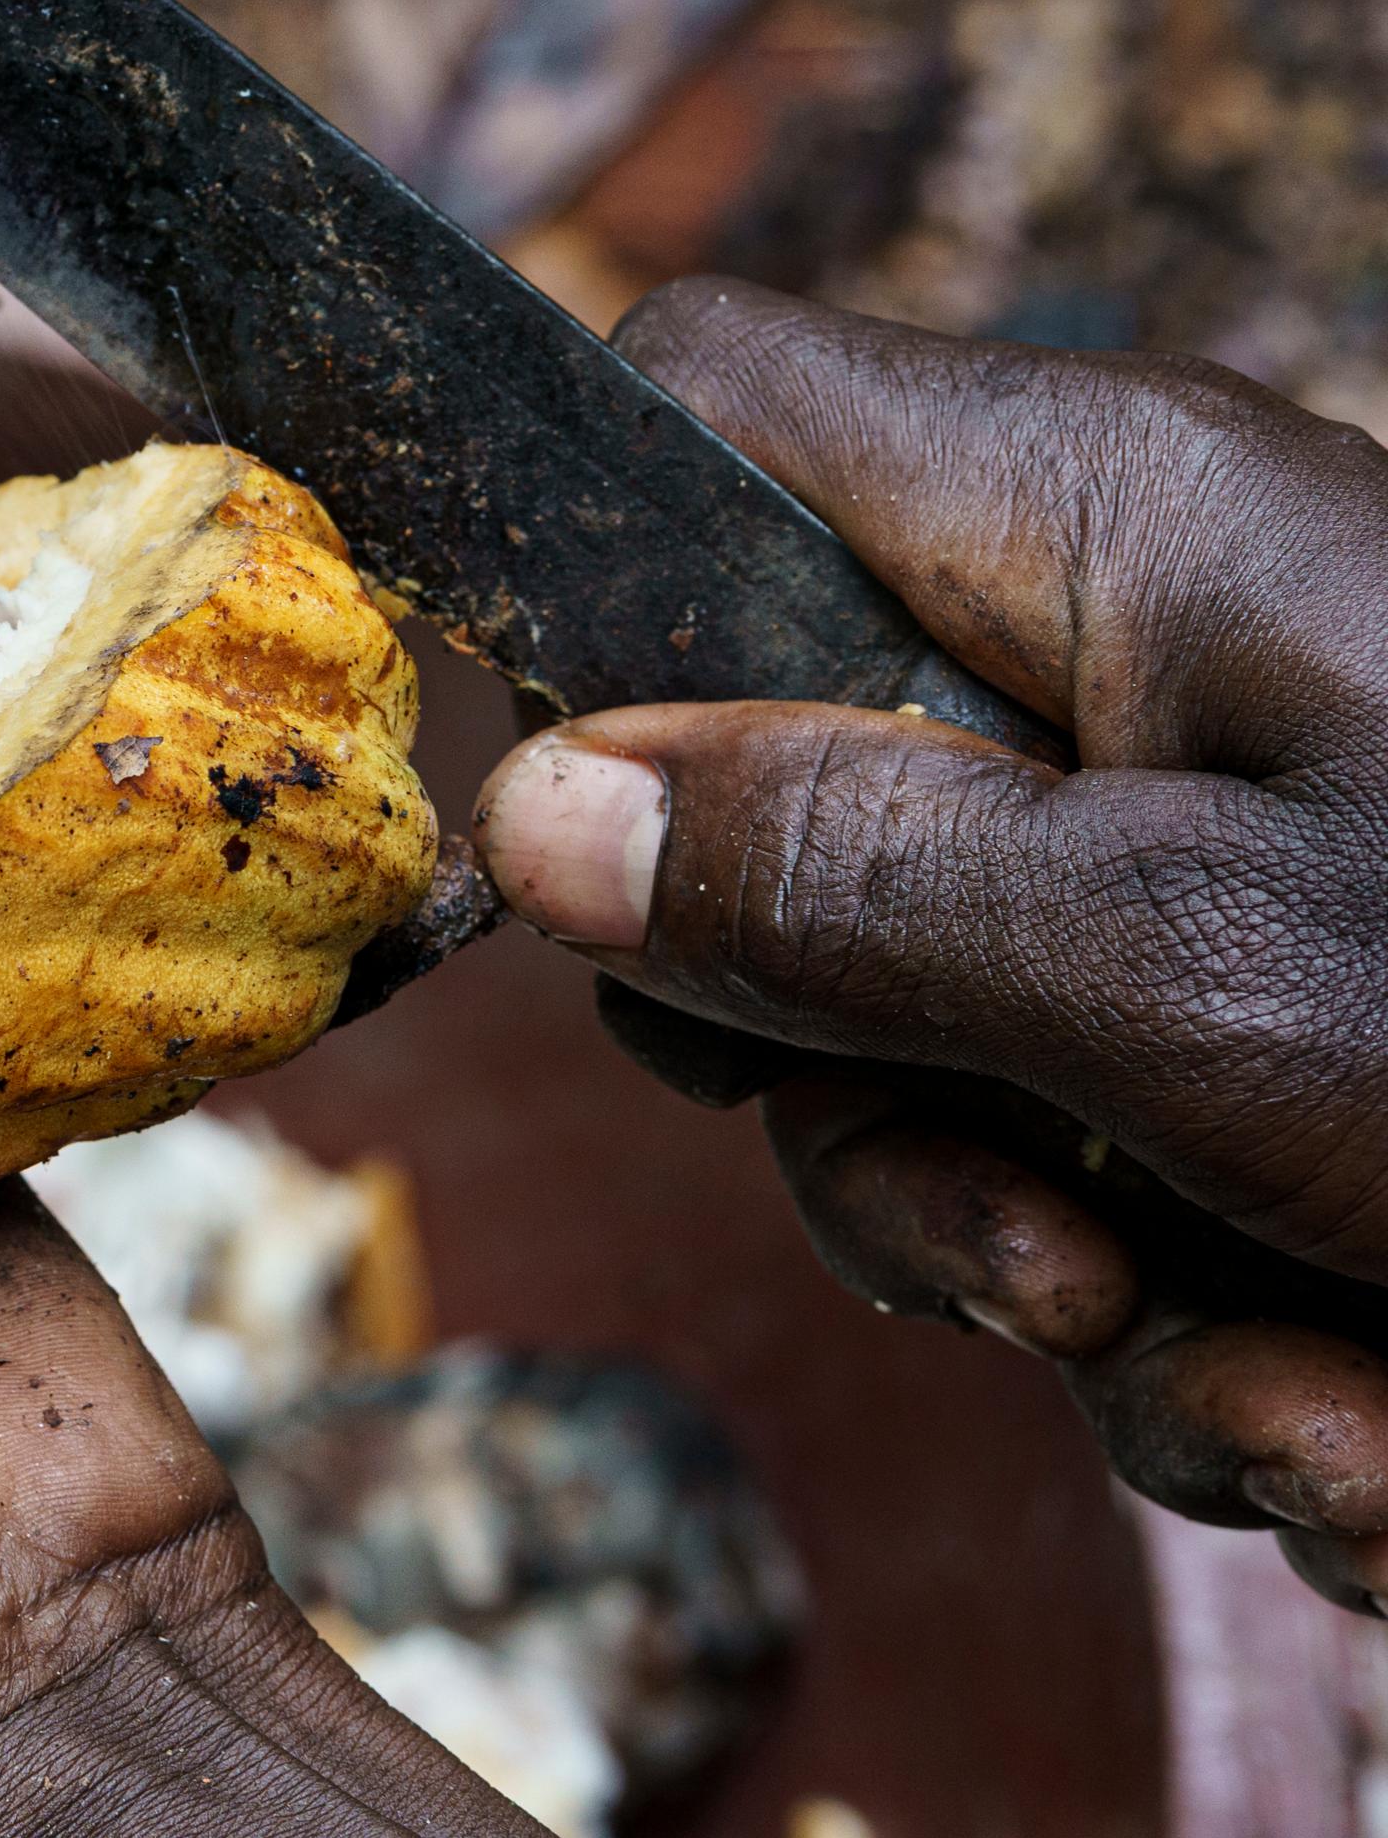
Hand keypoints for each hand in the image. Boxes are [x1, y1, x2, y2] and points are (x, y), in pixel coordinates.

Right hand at [474, 279, 1387, 1609]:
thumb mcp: (1187, 971)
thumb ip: (833, 878)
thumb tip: (533, 809)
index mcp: (1087, 524)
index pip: (695, 413)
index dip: (579, 592)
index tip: (603, 854)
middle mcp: (1128, 664)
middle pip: (771, 820)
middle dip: (853, 1095)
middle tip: (1022, 1242)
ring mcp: (1213, 858)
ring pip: (934, 1060)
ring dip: (1057, 1281)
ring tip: (1277, 1382)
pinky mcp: (1292, 1040)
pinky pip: (1112, 1182)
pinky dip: (1223, 1349)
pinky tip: (1382, 1424)